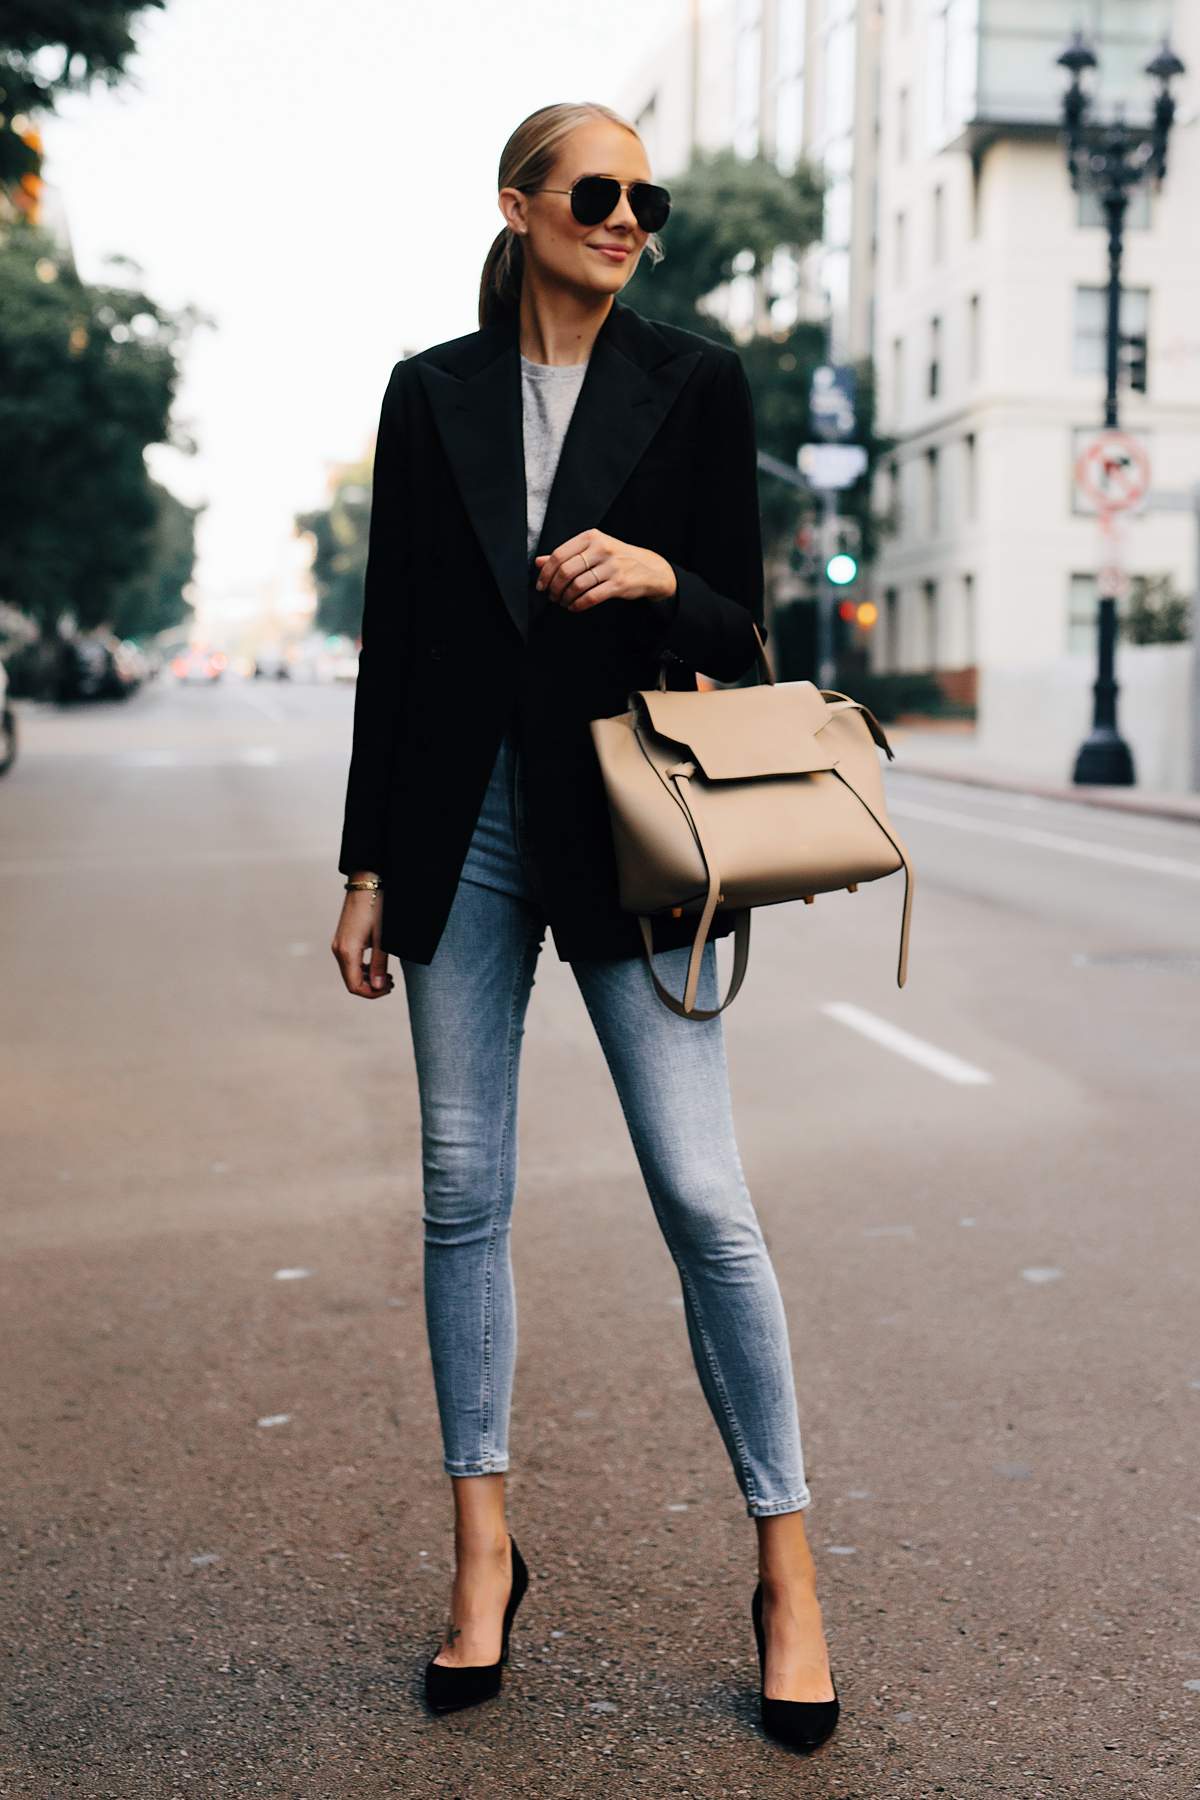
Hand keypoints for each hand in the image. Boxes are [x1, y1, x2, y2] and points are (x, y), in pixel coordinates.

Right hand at [331, 876, 393, 998]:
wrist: (367, 884)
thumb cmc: (378, 908)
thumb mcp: (383, 940)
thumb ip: (379, 965)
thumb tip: (378, 987)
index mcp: (347, 952)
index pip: (355, 987)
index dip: (373, 993)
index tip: (390, 988)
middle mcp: (338, 950)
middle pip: (351, 981)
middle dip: (372, 987)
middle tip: (392, 983)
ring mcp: (338, 944)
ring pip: (350, 973)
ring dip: (368, 978)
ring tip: (388, 975)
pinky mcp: (342, 939)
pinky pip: (349, 962)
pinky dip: (362, 968)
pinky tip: (377, 964)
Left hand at [535, 530, 676, 613]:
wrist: (649, 568)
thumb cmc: (617, 558)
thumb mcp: (592, 550)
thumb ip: (565, 555)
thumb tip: (538, 562)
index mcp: (592, 537)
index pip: (559, 554)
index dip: (546, 572)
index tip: (541, 585)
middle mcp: (601, 549)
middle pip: (566, 571)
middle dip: (554, 588)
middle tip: (552, 596)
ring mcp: (611, 566)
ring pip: (577, 586)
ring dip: (565, 598)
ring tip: (563, 602)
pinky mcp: (619, 583)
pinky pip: (590, 597)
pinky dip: (577, 605)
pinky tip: (574, 606)